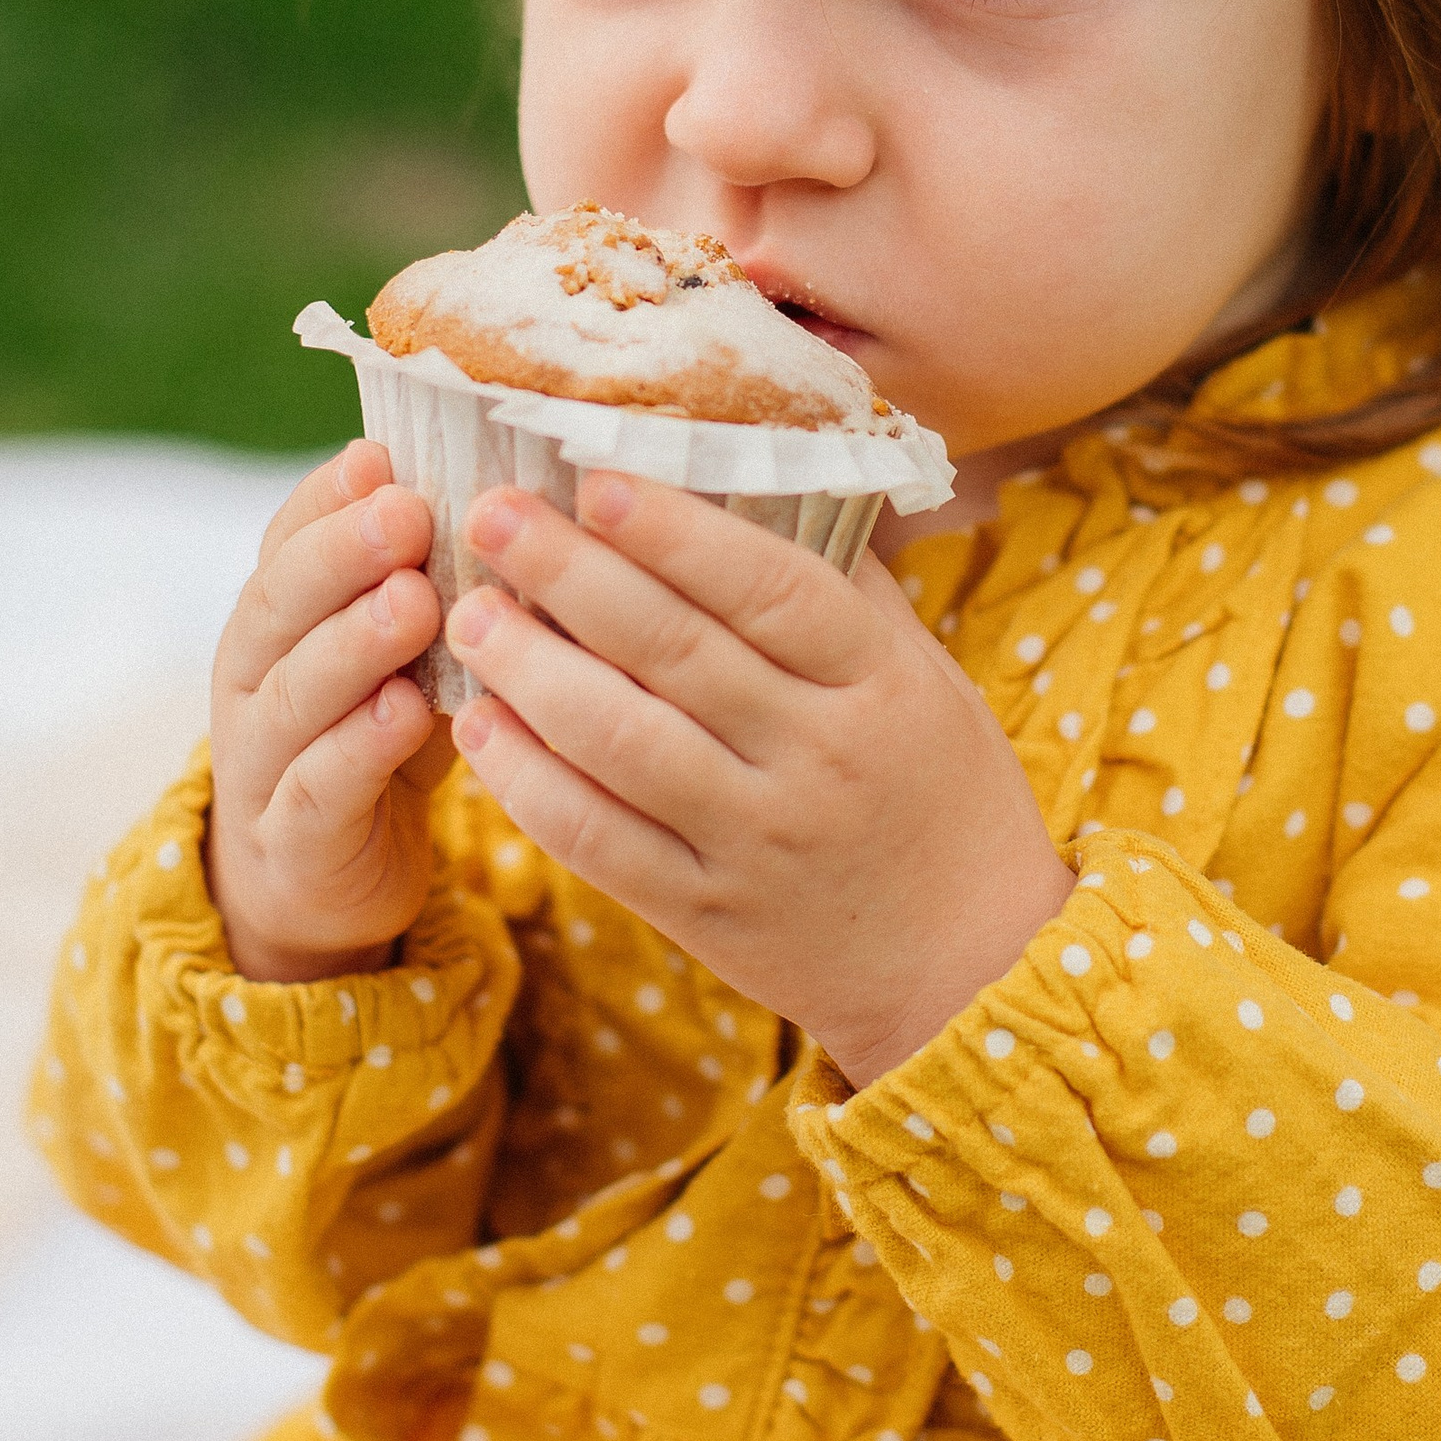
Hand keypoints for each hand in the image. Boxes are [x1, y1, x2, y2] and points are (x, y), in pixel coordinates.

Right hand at [205, 441, 452, 981]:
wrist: (322, 884)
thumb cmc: (377, 741)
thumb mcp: (405, 654)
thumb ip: (434, 585)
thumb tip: (519, 496)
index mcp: (278, 618)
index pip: (285, 540)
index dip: (328, 498)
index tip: (382, 456)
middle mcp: (255, 679)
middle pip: (280, 604)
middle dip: (343, 553)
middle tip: (407, 514)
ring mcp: (261, 762)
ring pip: (296, 692)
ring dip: (354, 642)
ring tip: (413, 602)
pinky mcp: (291, 842)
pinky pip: (317, 788)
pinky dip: (357, 748)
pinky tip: (403, 712)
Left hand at [443, 475, 1072, 1084]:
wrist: (969, 964)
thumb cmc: (942, 792)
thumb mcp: (926, 679)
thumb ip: (844, 589)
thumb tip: (751, 478)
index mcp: (878, 684)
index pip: (770, 589)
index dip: (676, 532)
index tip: (591, 476)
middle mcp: (818, 758)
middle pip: (677, 652)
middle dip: (571, 574)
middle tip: (493, 514)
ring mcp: (757, 841)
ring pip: (624, 743)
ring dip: (533, 671)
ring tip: (472, 612)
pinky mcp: (706, 913)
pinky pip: (600, 841)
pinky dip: (530, 781)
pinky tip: (480, 724)